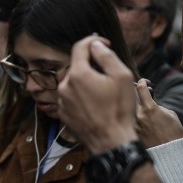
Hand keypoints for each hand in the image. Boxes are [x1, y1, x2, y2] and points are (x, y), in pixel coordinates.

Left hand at [57, 35, 137, 153]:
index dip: (93, 41)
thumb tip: (95, 45)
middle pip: (76, 65)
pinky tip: (95, 103)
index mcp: (78, 74)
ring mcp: (61, 101)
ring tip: (103, 92)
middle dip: (91, 64)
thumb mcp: (121, 77)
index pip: (79, 47)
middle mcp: (64, 86)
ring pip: (73, 82)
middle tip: (108, 73)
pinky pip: (70, 97)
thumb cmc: (119, 109)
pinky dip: (81, 95)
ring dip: (86, 81)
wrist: (110, 140)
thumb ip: (106, 56)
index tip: (104, 44)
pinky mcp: (62, 113)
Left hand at [135, 80, 182, 147]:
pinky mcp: (131, 131)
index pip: (140, 88)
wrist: (168, 151)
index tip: (145, 81)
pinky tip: (143, 121)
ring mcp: (133, 124)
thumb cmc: (173, 132)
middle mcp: (138, 115)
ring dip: (136, 107)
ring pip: (130, 109)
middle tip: (143, 94)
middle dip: (137, 94)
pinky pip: (130, 120)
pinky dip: (134, 117)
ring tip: (145, 110)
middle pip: (132, 98)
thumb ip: (157, 105)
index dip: (142, 82)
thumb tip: (149, 101)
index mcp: (149, 108)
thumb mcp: (170, 113)